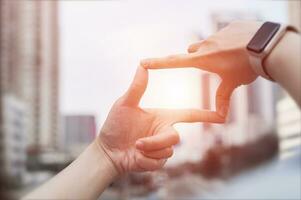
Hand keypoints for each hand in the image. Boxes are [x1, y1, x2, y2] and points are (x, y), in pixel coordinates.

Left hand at [97, 66, 222, 174]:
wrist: (107, 150)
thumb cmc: (115, 125)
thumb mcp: (125, 104)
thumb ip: (137, 87)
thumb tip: (142, 64)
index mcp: (162, 117)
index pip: (188, 114)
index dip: (205, 115)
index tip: (221, 115)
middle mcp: (165, 131)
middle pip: (175, 137)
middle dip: (156, 141)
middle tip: (137, 142)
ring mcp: (162, 148)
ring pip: (167, 151)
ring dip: (147, 150)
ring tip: (134, 147)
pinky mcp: (158, 161)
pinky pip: (159, 162)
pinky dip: (144, 160)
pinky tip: (135, 157)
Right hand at [140, 21, 262, 117]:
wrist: (266, 45)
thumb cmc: (246, 66)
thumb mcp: (233, 83)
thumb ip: (223, 98)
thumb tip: (220, 118)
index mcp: (202, 59)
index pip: (174, 62)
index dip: (157, 63)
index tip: (144, 62)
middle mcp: (205, 45)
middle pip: (191, 51)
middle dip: (195, 58)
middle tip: (210, 64)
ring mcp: (216, 34)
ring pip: (208, 43)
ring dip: (214, 50)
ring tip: (232, 57)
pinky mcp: (228, 27)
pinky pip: (222, 35)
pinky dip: (228, 42)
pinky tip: (242, 47)